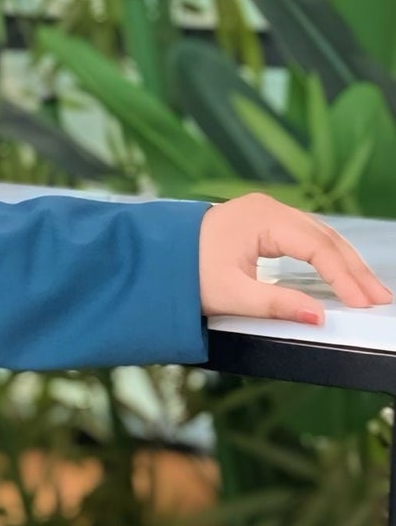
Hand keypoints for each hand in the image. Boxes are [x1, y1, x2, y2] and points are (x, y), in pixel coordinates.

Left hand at [199, 192, 392, 327]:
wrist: (152, 256)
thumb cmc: (181, 271)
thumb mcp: (229, 295)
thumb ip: (275, 305)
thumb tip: (317, 316)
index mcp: (262, 219)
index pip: (317, 248)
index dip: (344, 277)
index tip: (362, 302)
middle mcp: (268, 209)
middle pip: (325, 239)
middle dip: (354, 270)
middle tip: (378, 298)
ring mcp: (266, 212)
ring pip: (318, 236)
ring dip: (343, 263)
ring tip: (367, 290)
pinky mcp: (263, 222)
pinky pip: (305, 237)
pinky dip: (325, 256)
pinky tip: (340, 274)